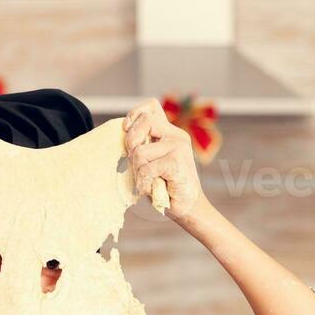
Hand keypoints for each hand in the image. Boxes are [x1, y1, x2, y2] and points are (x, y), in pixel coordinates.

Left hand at [124, 98, 205, 222]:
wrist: (188, 207)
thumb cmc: (166, 185)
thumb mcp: (151, 160)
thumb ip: (142, 144)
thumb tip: (125, 131)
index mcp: (170, 132)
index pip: (151, 107)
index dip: (134, 115)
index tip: (127, 130)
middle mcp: (176, 135)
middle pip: (142, 124)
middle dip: (131, 144)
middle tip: (138, 164)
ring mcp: (179, 147)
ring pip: (140, 151)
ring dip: (138, 170)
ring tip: (149, 180)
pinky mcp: (177, 162)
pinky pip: (147, 168)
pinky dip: (144, 182)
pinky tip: (151, 188)